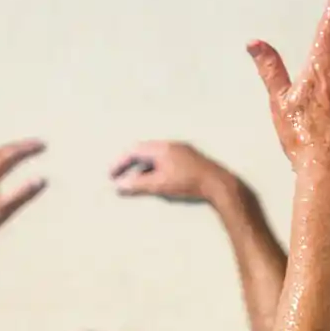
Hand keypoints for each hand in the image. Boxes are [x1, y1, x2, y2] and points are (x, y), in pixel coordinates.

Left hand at [0, 140, 46, 244]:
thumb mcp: (0, 207)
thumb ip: (20, 193)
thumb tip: (40, 180)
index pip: (9, 152)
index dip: (26, 147)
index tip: (40, 144)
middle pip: (0, 149)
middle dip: (18, 146)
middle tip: (34, 144)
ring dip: (7, 150)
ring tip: (20, 150)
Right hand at [109, 141, 232, 203]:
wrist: (218, 184)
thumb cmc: (188, 183)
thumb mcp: (160, 185)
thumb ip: (138, 185)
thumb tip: (119, 186)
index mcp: (161, 148)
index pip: (134, 150)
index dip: (120, 162)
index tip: (111, 175)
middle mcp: (170, 145)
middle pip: (143, 151)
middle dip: (129, 164)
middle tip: (118, 176)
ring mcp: (181, 150)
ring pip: (155, 156)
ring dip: (142, 168)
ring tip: (135, 182)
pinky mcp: (189, 159)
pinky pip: (165, 160)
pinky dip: (154, 169)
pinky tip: (155, 181)